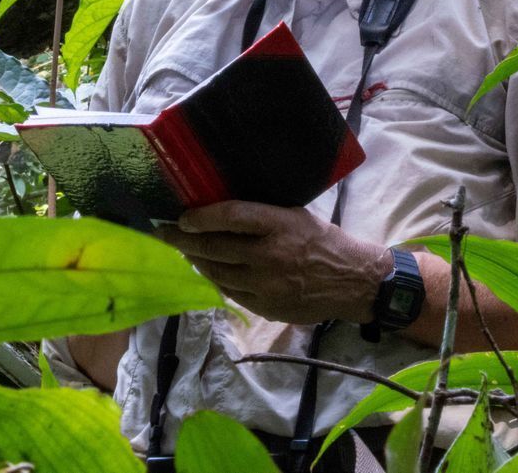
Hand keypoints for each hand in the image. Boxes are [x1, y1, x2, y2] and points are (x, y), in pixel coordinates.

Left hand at [157, 201, 392, 326]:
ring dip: (196, 260)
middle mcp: (270, 255)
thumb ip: (262, 214)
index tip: (181, 217)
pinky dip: (215, 279)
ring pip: (217, 272)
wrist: (353, 282)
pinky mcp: (266, 308)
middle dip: (184, 240)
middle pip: (215, 247)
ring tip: (184, 251)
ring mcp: (267, 285)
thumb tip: (221, 208)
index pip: (231, 216)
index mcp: (280, 225)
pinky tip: (208, 270)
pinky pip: (230, 292)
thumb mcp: (297, 215)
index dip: (200, 217)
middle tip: (164, 234)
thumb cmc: (323, 241)